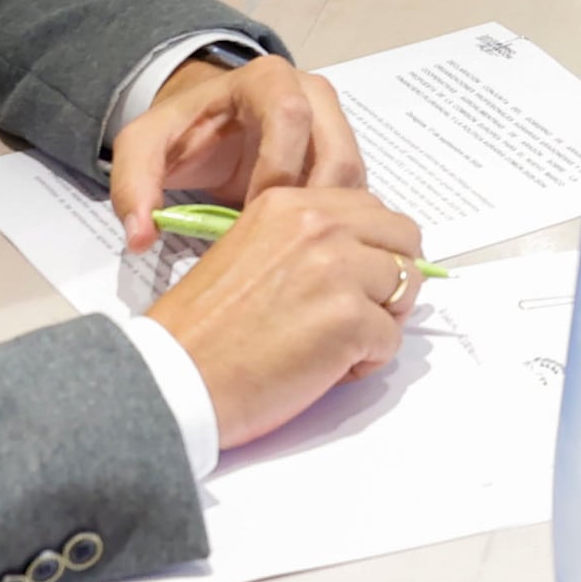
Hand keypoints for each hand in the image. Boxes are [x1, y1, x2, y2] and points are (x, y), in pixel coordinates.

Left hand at [109, 51, 366, 241]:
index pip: (290, 116)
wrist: (205, 126)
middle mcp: (311, 92)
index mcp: (267, 79)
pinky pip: (355, 192)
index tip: (249, 212)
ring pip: (353, 175)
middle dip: (310, 202)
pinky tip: (304, 243)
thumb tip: (141, 235)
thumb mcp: (142, 148)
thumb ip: (132, 184)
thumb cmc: (181, 134)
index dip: (275, 168)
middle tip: (279, 241)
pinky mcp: (343, 152)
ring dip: (329, 217)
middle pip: (336, 150)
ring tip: (290, 246)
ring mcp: (334, 121)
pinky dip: (337, 220)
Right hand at [144, 178, 426, 446]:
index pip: (372, 209)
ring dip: (381, 321)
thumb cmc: (203, 330)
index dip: (373, 249)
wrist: (174, 376)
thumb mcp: (251, 251)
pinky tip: (323, 370)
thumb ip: (306, 243)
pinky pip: (391, 340)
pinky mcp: (348, 319)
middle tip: (358, 314)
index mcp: (290, 205)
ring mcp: (338, 270)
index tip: (353, 280)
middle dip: (391, 278)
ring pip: (406, 287)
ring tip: (335, 344)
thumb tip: (366, 258)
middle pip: (404, 238)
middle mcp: (318, 225)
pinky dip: (366, 362)